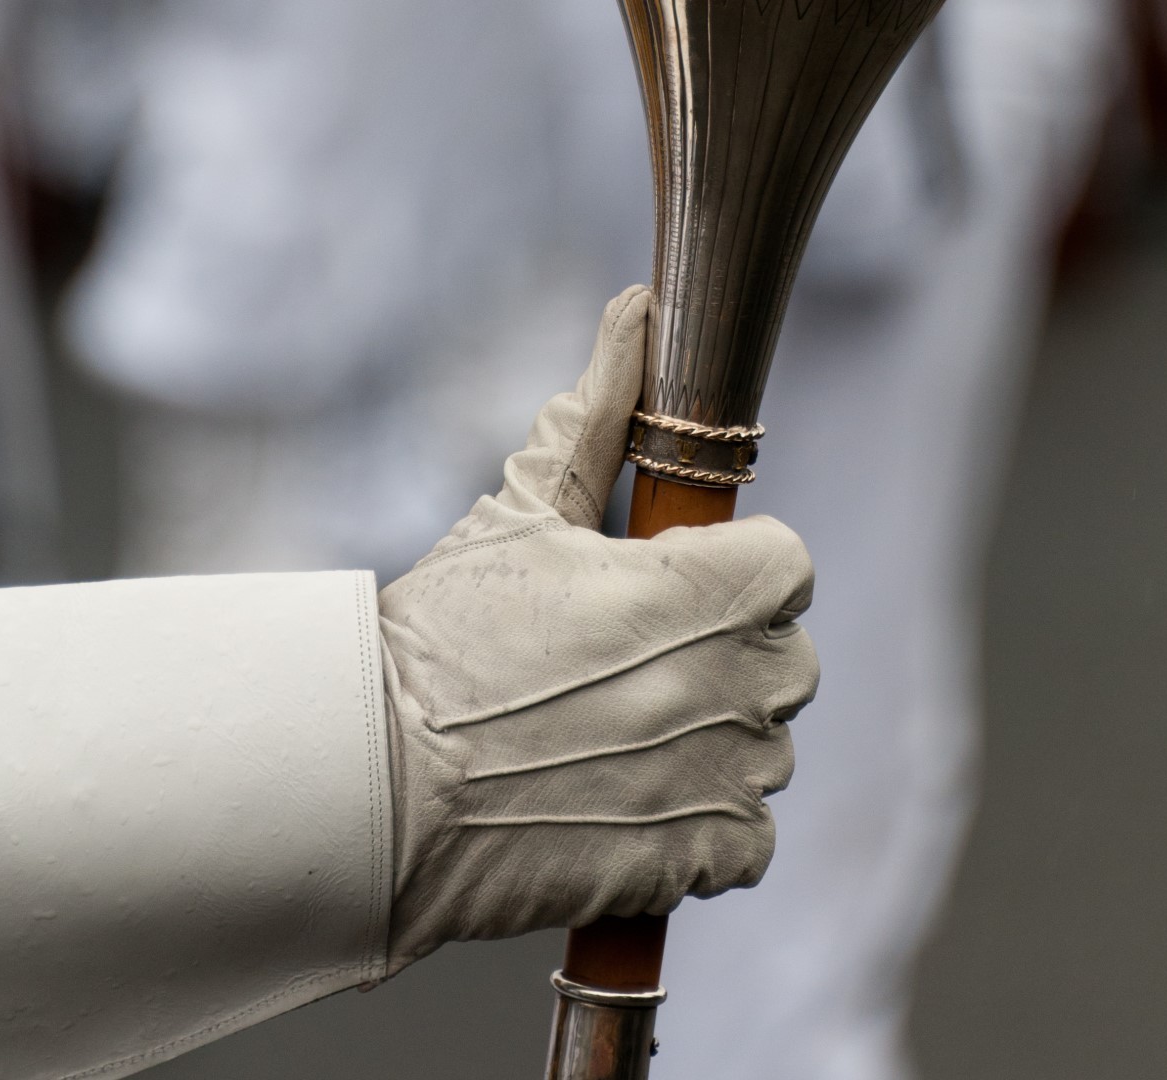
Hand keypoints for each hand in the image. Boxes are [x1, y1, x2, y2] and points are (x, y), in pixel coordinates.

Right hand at [377, 286, 818, 974]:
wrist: (377, 785)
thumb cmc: (443, 636)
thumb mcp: (519, 504)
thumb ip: (598, 407)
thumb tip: (637, 307)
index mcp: (701, 586)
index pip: (789, 563)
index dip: (734, 568)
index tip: (672, 584)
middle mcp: (732, 681)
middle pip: (788, 656)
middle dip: (727, 654)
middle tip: (631, 663)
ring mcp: (721, 776)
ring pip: (768, 747)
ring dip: (713, 741)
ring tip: (612, 734)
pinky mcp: (698, 860)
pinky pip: (750, 838)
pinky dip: (705, 828)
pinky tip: (627, 798)